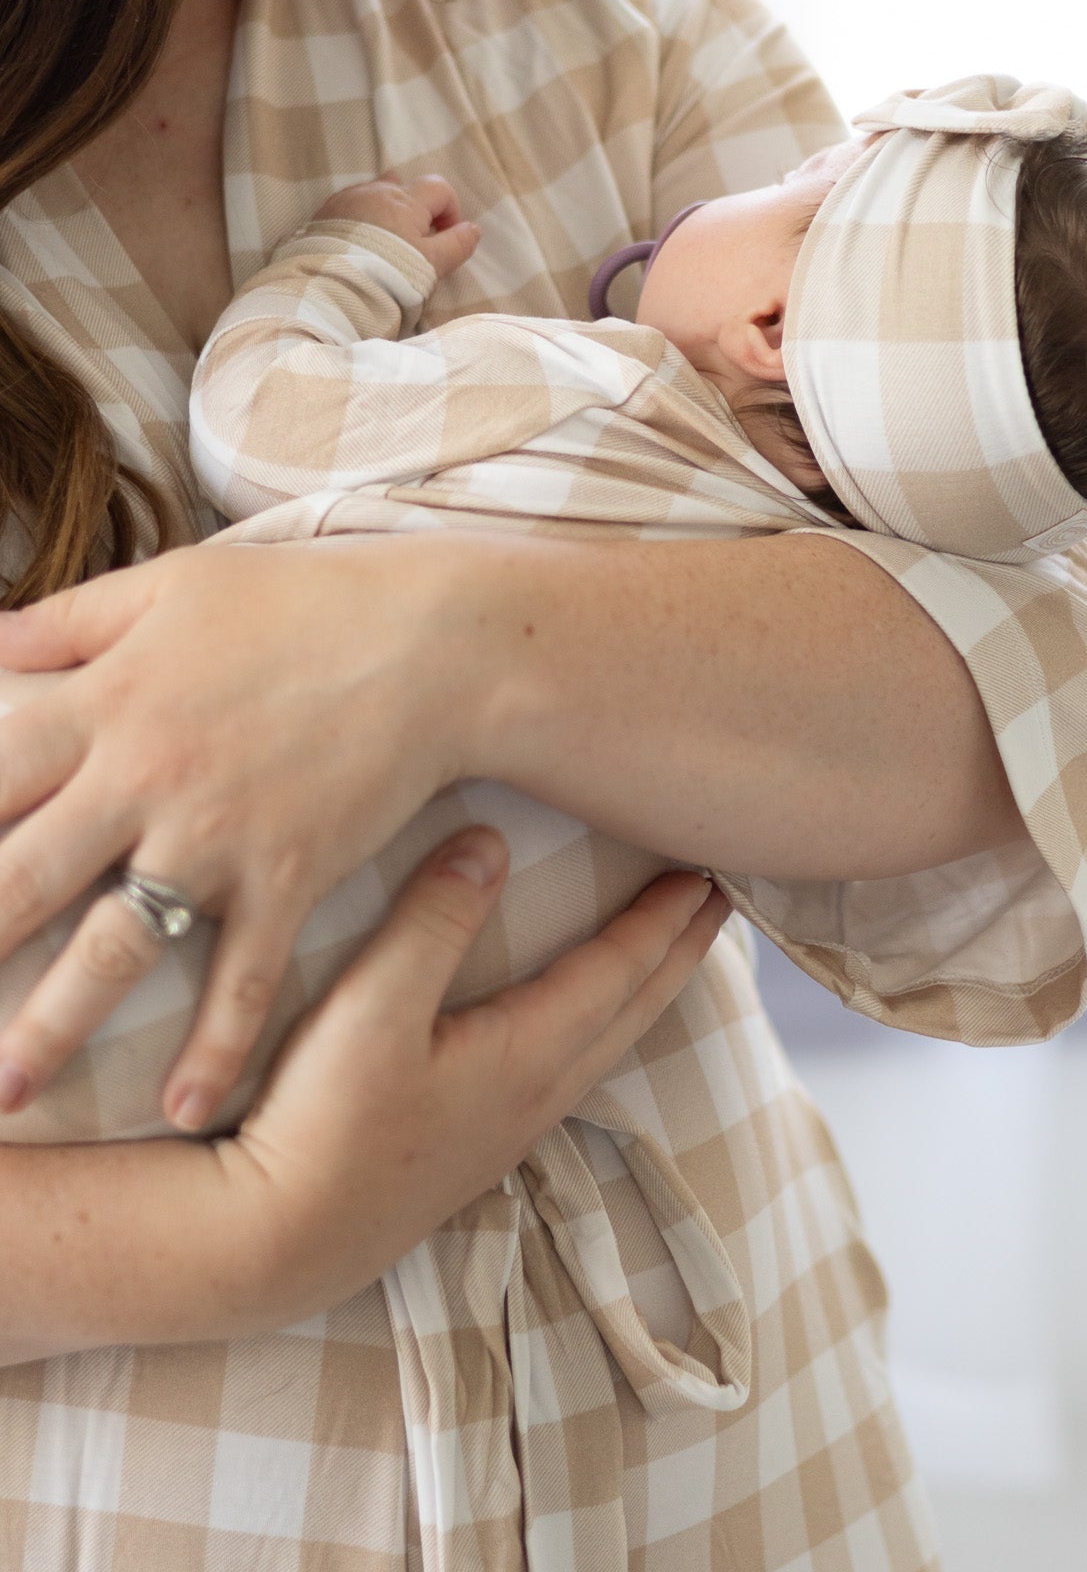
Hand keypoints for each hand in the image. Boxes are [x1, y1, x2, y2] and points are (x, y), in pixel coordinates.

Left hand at [0, 535, 490, 1129]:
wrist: (434, 643)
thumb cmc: (298, 603)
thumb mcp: (171, 585)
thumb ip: (68, 621)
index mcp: (104, 703)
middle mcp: (142, 779)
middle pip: (16, 881)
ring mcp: (215, 838)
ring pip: (111, 950)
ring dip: (50, 1028)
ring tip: (4, 1094)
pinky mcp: (288, 878)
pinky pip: (241, 979)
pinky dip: (213, 1049)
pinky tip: (182, 1110)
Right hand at [220, 827, 726, 1322]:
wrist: (275, 1243)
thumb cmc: (321, 1122)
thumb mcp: (373, 1006)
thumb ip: (433, 920)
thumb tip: (491, 843)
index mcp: (525, 1055)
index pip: (617, 972)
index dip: (662, 920)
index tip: (706, 874)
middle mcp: (534, 1097)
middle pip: (631, 1012)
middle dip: (678, 954)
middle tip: (717, 904)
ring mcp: (506, 1133)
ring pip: (605, 1048)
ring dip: (644, 996)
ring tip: (665, 961)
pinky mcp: (472, 1153)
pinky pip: (569, 1073)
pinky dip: (600, 1030)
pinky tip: (578, 1035)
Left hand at [316, 171, 479, 276]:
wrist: (330, 288)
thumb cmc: (389, 275)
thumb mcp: (432, 264)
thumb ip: (457, 245)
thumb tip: (473, 229)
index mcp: (406, 200)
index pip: (439, 188)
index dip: (450, 212)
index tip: (444, 240)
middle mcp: (376, 191)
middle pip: (405, 186)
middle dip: (416, 209)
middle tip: (413, 243)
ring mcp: (347, 199)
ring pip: (375, 193)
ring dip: (386, 212)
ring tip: (384, 243)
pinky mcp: (324, 213)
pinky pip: (349, 205)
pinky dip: (360, 218)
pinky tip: (358, 244)